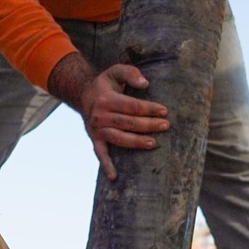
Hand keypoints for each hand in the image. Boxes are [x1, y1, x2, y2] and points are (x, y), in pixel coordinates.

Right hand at [49, 54, 169, 179]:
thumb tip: (145, 84)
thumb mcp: (115, 71)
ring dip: (136, 142)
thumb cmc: (105, 85)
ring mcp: (97, 130)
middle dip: (148, 125)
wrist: (83, 95)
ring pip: (119, 139)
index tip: (164, 111)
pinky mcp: (95, 139)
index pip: (131, 106)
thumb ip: (130, 73)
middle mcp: (100, 116)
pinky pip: (100, 154)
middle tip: (165, 125)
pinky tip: (114, 177)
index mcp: (106, 99)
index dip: (148, 109)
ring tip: (153, 143)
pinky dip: (106, 166)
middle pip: (128, 123)